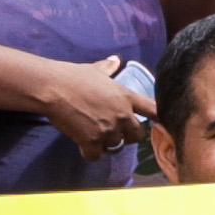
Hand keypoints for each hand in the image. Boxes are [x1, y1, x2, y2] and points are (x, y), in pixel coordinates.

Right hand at [28, 56, 148, 156]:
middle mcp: (122, 115)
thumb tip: (115, 59)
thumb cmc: (74, 76)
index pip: (153, 109)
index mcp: (126, 97)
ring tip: (95, 135)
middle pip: (137, 135)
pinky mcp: (91, 142)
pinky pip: (96, 155)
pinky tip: (83, 145)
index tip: (160, 122)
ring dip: (107, 143)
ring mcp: (107, 130)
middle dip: (129, 136)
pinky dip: (90, 153)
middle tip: (116, 132)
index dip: (159, 117)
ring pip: (116, 146)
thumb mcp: (95, 70)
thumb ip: (108, 67)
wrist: (54, 88)